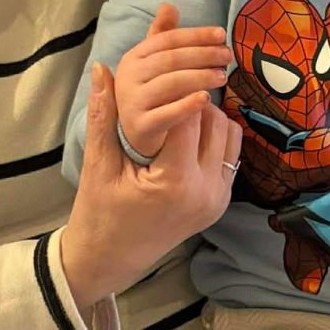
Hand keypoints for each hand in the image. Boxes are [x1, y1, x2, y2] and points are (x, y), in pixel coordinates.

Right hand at [61, 63, 242, 310]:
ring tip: (179, 112)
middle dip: (194, 101)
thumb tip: (101, 69)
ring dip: (208, 117)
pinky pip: (231, 154)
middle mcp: (205, 191)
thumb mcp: (98, 165)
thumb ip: (103, 116)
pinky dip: (215, 136)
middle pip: (215, 121)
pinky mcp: (221, 201)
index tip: (161, 79)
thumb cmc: (99, 214)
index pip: (189, 116)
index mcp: (175, 182)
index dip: (176, 92)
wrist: (110, 260)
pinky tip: (189, 133)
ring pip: (229, 134)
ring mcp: (217, 199)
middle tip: (171, 91)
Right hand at [114, 2, 231, 157]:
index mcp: (133, 57)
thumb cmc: (151, 95)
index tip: (222, 34)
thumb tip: (169, 5)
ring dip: (200, 76)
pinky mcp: (140, 127)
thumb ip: (161, 36)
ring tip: (223, 76)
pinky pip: (166, 114)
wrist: (135, 138)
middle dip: (203, 55)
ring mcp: (132, 102)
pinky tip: (207, 100)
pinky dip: (187, 105)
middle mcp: (128, 77)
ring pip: (170, 84)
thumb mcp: (152, 64)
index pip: (168, 40)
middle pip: (171, 60)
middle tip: (228, 56)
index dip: (196, 35)